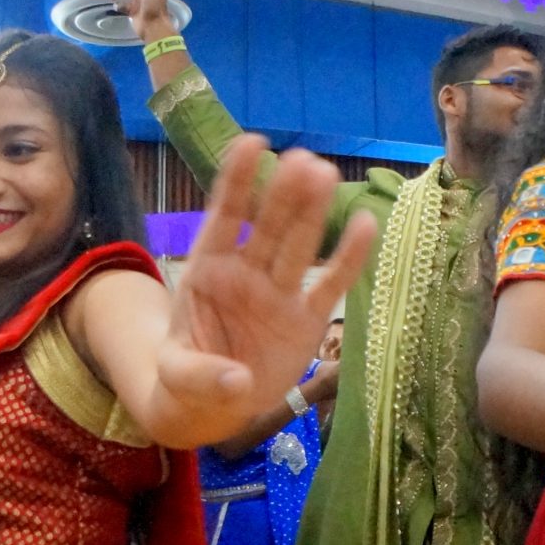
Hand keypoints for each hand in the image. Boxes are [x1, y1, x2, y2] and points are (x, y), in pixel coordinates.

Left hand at [161, 135, 368, 433]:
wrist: (212, 401)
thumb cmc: (188, 376)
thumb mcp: (179, 378)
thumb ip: (202, 375)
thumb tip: (237, 382)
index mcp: (208, 270)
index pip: (224, 216)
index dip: (238, 180)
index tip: (253, 143)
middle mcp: (246, 272)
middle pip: (269, 226)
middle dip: (285, 194)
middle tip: (306, 161)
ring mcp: (278, 293)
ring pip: (299, 246)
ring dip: (313, 212)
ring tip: (329, 175)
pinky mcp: (307, 319)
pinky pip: (330, 285)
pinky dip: (348, 258)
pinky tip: (365, 225)